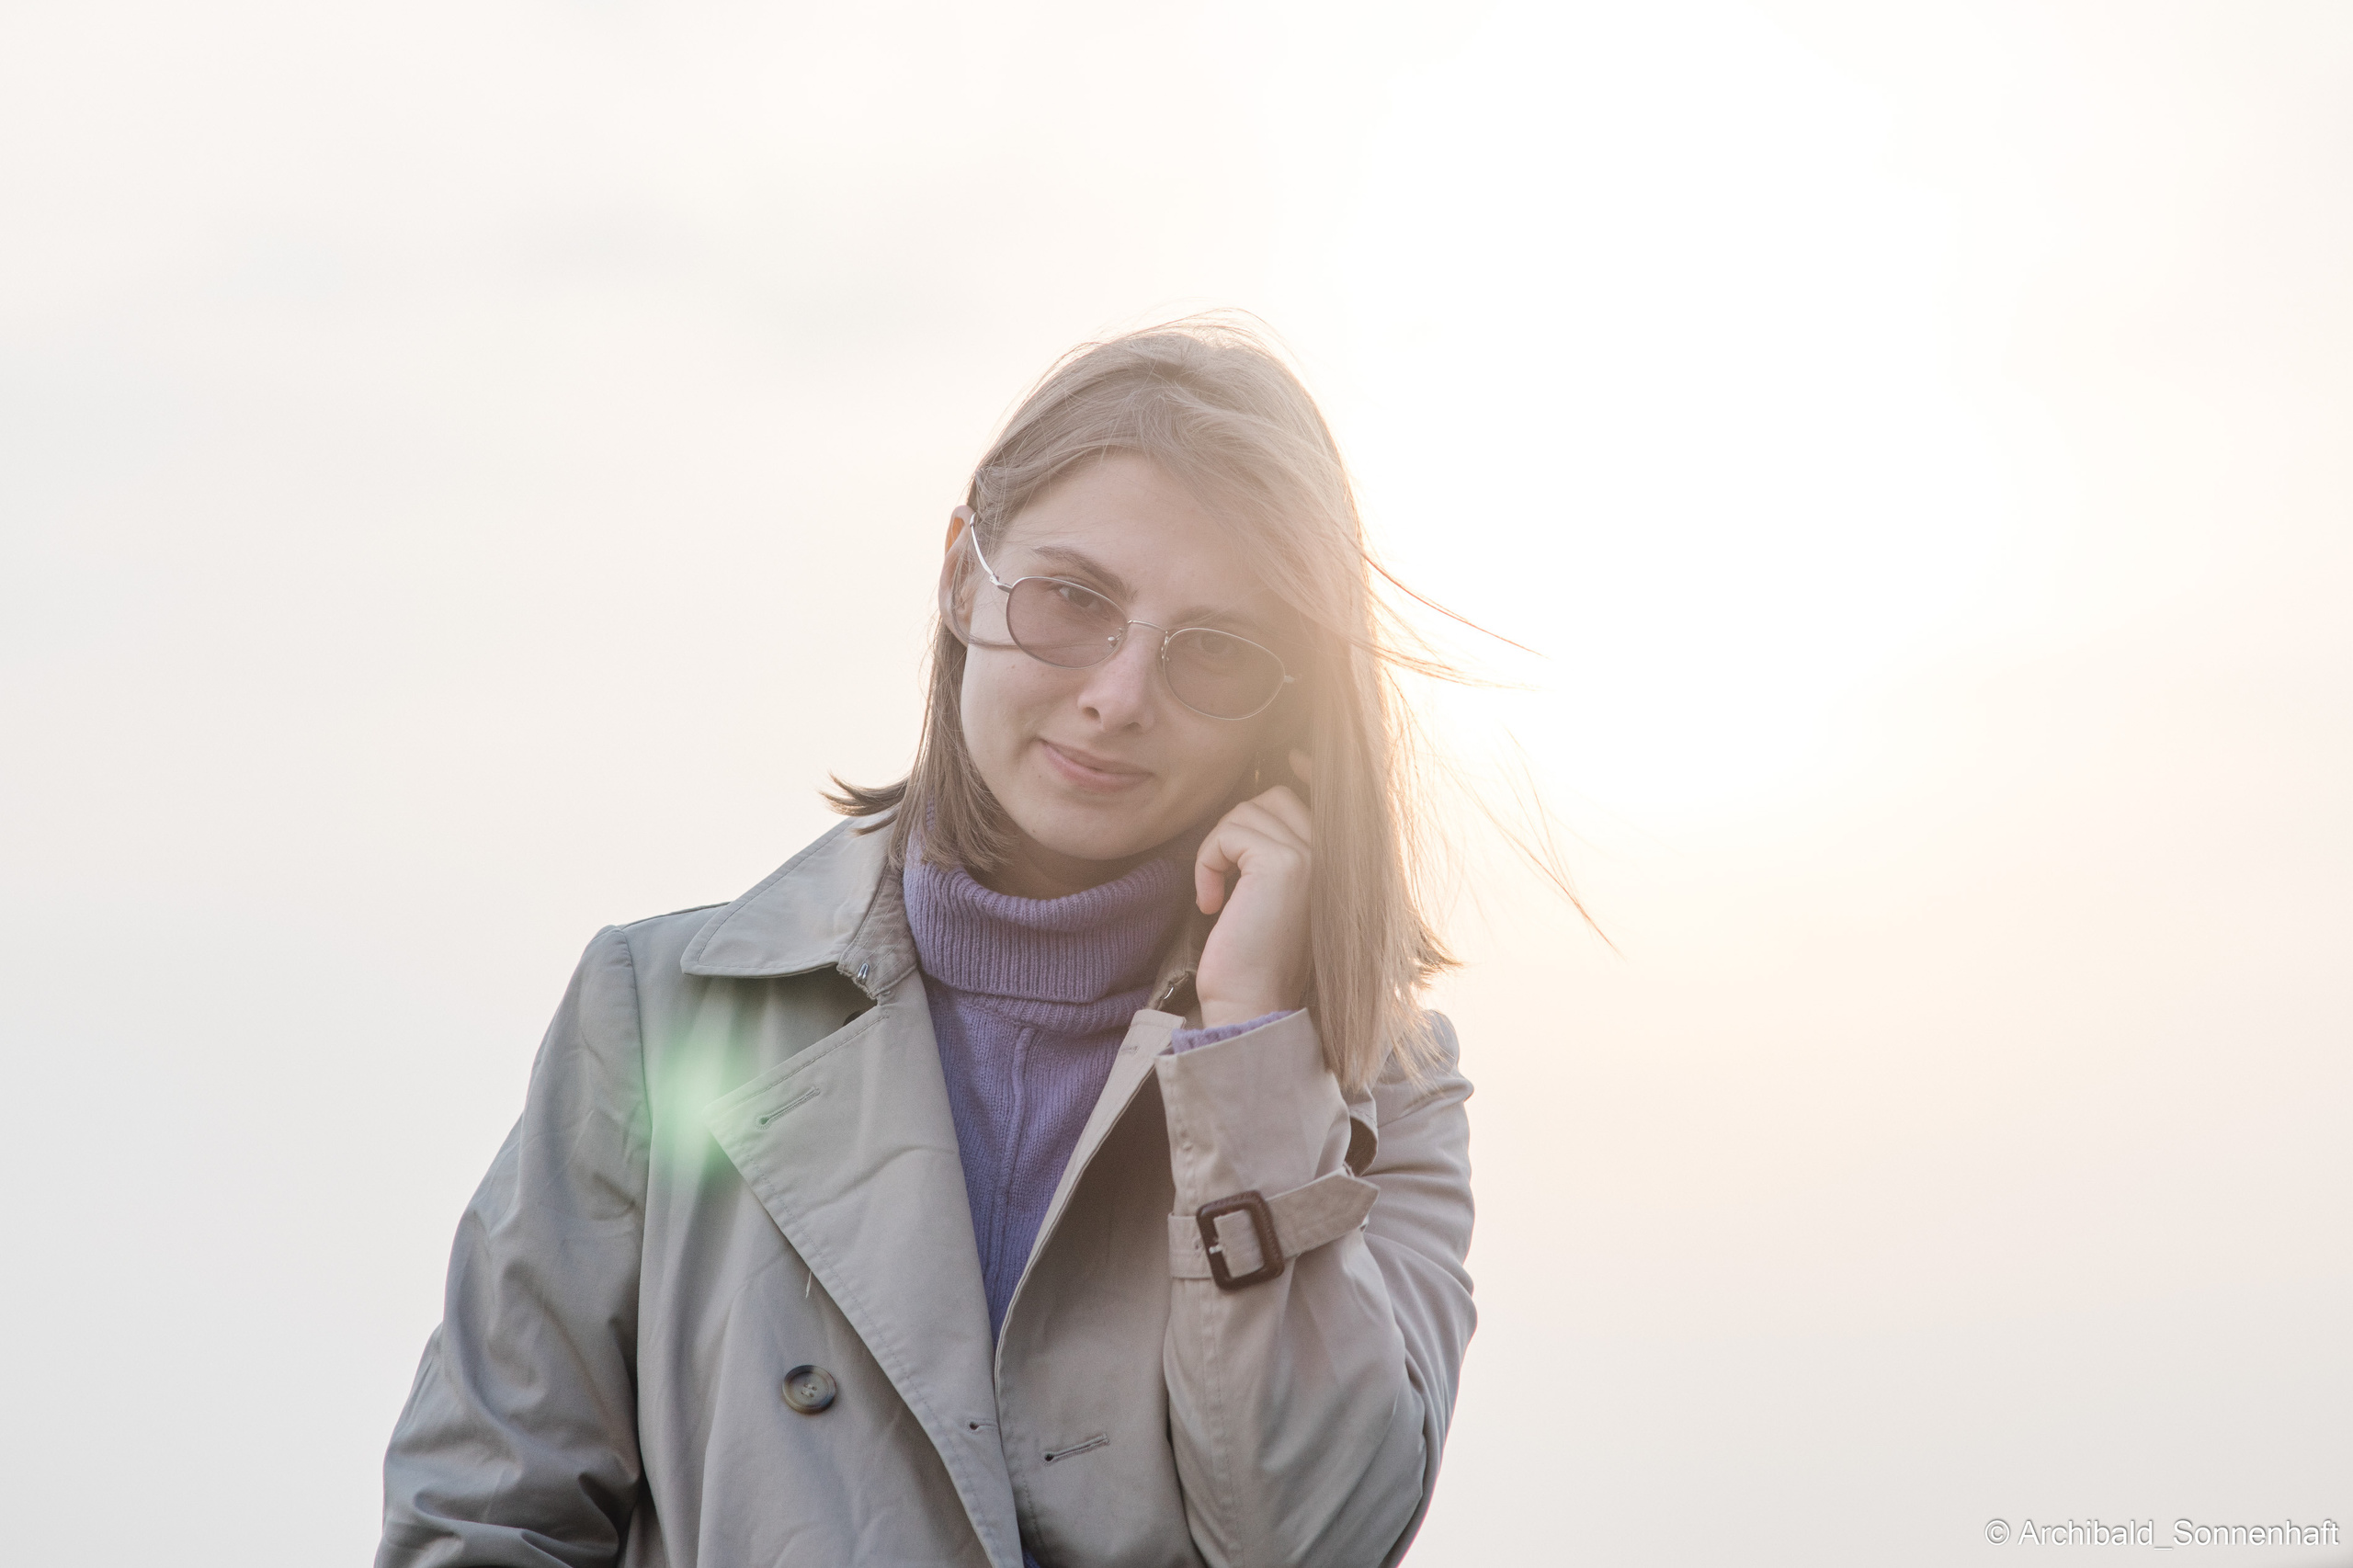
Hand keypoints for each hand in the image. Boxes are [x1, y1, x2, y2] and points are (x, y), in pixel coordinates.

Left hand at [1191, 750, 1313, 1028]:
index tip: (1293, 759)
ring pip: (1245, 812)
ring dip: (1217, 851)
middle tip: (1224, 878)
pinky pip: (1228, 834)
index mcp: (1339, 863)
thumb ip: (1279, 851)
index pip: (1320, 794)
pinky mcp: (1283, 863)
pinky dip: (1208, 864)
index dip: (1303, 771)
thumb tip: (1268, 794)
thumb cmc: (1255, 959)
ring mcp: (1312, 855)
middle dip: (1237, 829)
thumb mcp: (1274, 897)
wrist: (1254, 1007)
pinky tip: (1213, 904)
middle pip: (1274, 797)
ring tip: (1220, 898)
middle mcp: (1335, 854)